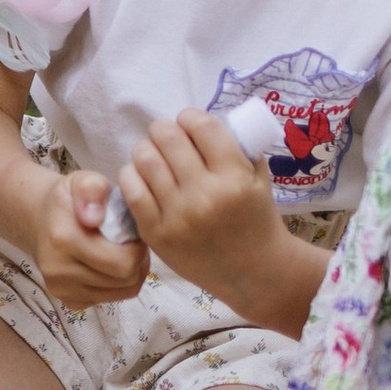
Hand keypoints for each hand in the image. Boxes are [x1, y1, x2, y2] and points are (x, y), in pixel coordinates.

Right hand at [29, 165, 149, 308]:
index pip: (122, 262)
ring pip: (122, 293)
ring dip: (130, 274)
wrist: (38, 219)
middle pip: (125, 280)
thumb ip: (92, 189)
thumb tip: (93, 218)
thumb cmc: (68, 200)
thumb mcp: (82, 181)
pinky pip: (108, 300)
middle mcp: (58, 270)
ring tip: (121, 252)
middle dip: (137, 262)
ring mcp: (61, 289)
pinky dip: (116, 286)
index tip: (132, 233)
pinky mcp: (67, 300)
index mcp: (63, 239)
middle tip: (130, 243)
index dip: (138, 248)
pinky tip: (108, 266)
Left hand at [115, 112, 287, 313]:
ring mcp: (177, 215)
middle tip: (165, 135)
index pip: (202, 127)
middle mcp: (204, 194)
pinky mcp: (156, 233)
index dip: (190, 117)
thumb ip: (237, 149)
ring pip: (145, 160)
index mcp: (234, 177)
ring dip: (145, 150)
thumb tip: (204, 122)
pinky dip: (131, 175)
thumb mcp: (259, 179)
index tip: (188, 121)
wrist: (253, 272)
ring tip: (152, 154)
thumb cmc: (256, 220)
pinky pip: (132, 191)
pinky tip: (139, 175)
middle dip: (163, 130)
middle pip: (167, 139)